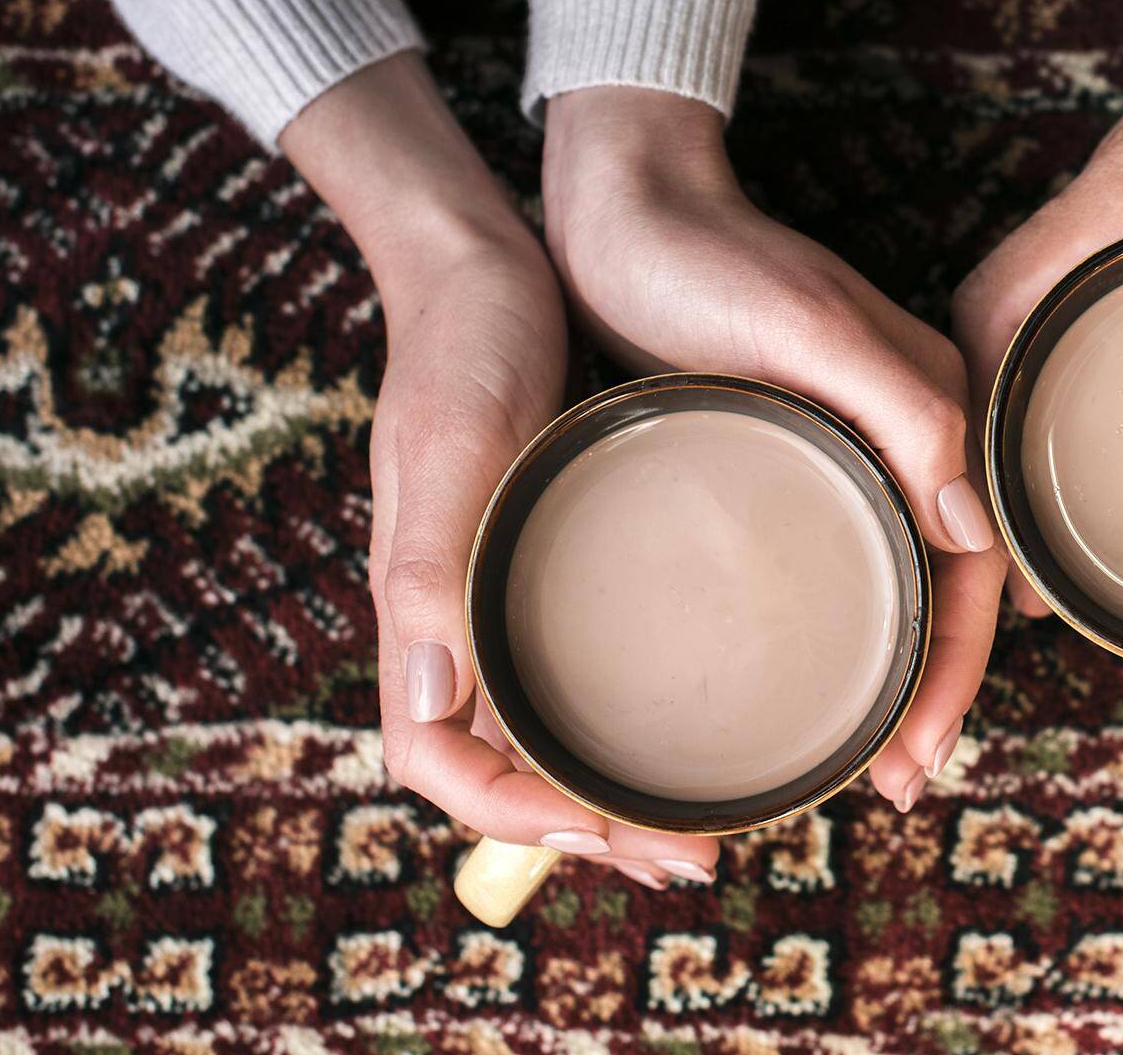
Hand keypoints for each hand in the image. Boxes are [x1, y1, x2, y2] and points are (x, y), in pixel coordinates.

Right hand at [283, 54, 718, 887]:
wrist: (482, 268)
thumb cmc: (463, 347)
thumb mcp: (453, 447)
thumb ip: (428, 567)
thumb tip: (428, 701)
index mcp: (418, 607)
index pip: (439, 760)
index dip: (516, 819)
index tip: (610, 832)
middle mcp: (453, 616)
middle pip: (502, 768)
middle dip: (589, 829)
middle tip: (696, 854)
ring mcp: (495, 591)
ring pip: (542, 728)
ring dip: (614, 788)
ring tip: (704, 819)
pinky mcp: (544, 557)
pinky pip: (572, 667)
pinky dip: (623, 716)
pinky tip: (699, 713)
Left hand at [542, 86, 1003, 810]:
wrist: (619, 201)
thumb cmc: (706, 256)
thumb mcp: (808, 326)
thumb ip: (906, 411)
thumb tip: (975, 532)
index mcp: (934, 403)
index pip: (976, 561)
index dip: (958, 667)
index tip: (916, 755)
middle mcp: (905, 431)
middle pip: (943, 584)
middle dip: (930, 691)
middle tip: (890, 783)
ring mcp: (848, 442)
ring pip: (893, 579)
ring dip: (889, 673)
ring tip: (857, 758)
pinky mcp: (788, 448)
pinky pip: (838, 555)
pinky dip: (839, 628)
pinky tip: (804, 676)